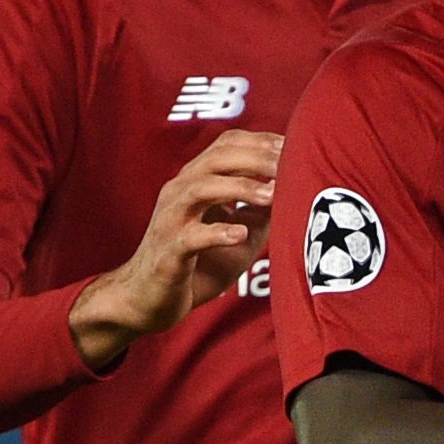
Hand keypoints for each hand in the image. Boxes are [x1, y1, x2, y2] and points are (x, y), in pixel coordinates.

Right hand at [70, 130, 281, 368]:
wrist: (148, 301)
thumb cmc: (197, 267)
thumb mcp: (239, 236)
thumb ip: (262, 213)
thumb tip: (296, 190)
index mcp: (195, 183)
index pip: (225, 147)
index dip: (259, 142)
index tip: (293, 145)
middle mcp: (180, 194)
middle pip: (215, 160)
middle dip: (254, 158)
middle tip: (287, 164)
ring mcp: (171, 222)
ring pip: (200, 189)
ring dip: (239, 188)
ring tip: (271, 195)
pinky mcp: (168, 254)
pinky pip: (190, 238)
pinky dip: (217, 233)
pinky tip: (239, 233)